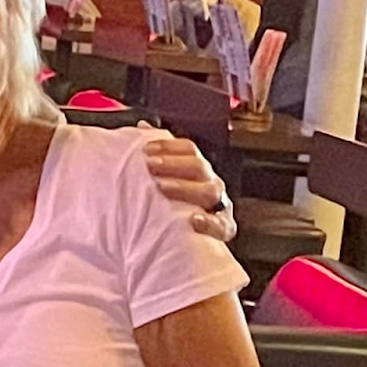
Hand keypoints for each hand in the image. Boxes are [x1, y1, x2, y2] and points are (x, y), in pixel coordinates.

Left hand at [141, 128, 236, 243]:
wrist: (187, 240)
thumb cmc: (174, 205)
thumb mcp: (167, 178)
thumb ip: (159, 155)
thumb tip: (143, 126)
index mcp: (199, 169)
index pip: (189, 149)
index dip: (168, 146)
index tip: (145, 149)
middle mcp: (211, 183)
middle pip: (199, 166)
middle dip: (173, 164)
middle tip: (149, 165)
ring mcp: (219, 205)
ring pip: (208, 191)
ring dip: (184, 187)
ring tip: (162, 187)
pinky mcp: (224, 228)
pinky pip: (222, 225)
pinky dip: (209, 223)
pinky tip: (194, 221)